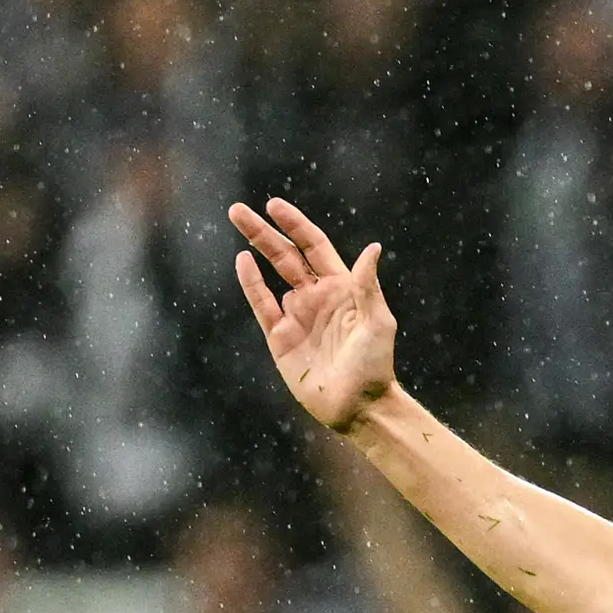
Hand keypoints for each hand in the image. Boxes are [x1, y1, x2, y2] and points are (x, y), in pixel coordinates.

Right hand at [232, 197, 400, 433]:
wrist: (357, 406)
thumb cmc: (374, 365)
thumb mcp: (377, 323)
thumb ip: (367, 286)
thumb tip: (372, 248)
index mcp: (342, 288)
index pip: (314, 246)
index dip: (295, 225)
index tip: (274, 206)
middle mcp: (317, 296)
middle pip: (286, 254)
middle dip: (264, 231)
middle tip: (238, 210)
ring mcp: (297, 315)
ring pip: (271, 273)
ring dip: (254, 247)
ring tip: (235, 223)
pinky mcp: (280, 337)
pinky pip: (262, 303)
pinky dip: (251, 283)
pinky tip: (242, 261)